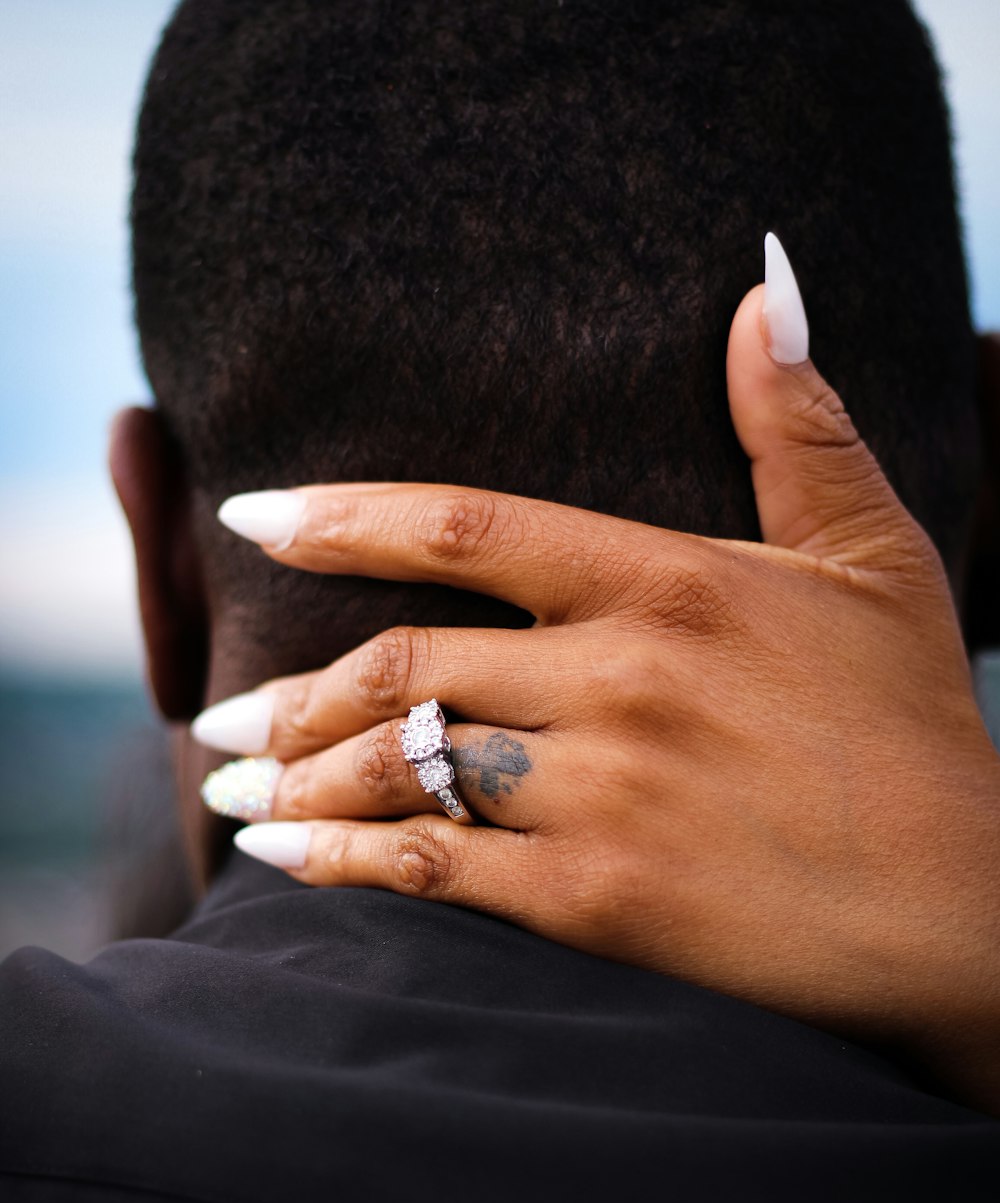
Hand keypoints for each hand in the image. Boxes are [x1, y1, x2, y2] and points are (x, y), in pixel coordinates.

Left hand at [195, 281, 999, 1111]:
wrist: (963, 910)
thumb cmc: (915, 733)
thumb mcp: (875, 560)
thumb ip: (801, 428)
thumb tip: (763, 287)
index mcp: (670, 583)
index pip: (466, 525)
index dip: (340, 520)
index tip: (250, 519)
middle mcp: (620, 678)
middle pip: (403, 663)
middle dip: (290, 694)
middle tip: (218, 714)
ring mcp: (604, 793)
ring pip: (399, 766)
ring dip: (294, 780)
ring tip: (229, 787)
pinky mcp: (598, 902)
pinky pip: (431, 870)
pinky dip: (341, 865)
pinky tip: (282, 861)